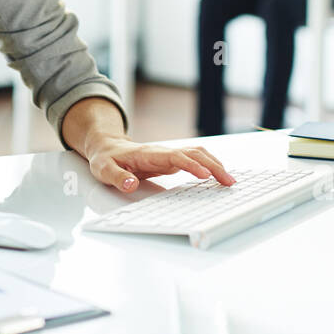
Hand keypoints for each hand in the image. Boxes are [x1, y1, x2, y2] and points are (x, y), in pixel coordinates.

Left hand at [84, 134, 235, 192]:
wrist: (107, 147)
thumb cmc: (106, 159)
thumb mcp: (104, 170)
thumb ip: (117, 177)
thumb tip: (130, 185)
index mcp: (149, 154)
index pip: (175, 157)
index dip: (191, 165)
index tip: (205, 176)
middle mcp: (163, 152)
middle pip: (194, 154)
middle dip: (213, 166)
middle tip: (228, 182)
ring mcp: (169, 155)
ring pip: (198, 154)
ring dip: (215, 165)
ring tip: (229, 180)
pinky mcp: (171, 161)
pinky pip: (195, 159)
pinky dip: (210, 165)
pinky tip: (218, 175)